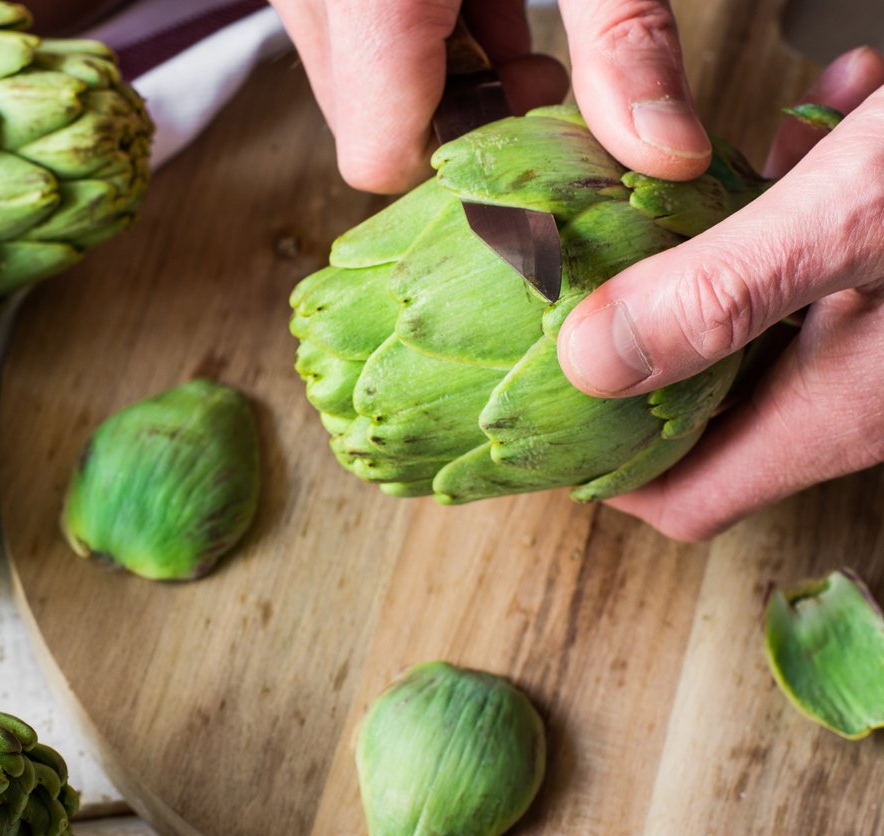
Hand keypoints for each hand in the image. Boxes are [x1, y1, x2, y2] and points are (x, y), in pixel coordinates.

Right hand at [268, 0, 713, 192]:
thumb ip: (623, 39)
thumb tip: (667, 159)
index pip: (384, 159)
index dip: (463, 172)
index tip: (536, 142)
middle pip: (369, 130)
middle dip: (457, 126)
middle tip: (533, 76)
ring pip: (358, 88)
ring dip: (439, 82)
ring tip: (512, 31)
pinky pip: (350, 41)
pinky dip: (419, 42)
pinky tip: (479, 3)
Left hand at [556, 48, 883, 540]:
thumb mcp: (846, 222)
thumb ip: (715, 296)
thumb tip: (584, 363)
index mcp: (834, 410)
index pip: (683, 502)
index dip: (600, 479)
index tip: (531, 426)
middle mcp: (859, 391)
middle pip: (709, 411)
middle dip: (643, 350)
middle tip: (576, 286)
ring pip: (768, 319)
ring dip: (722, 254)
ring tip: (696, 180)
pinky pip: (835, 254)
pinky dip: (806, 195)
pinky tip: (832, 104)